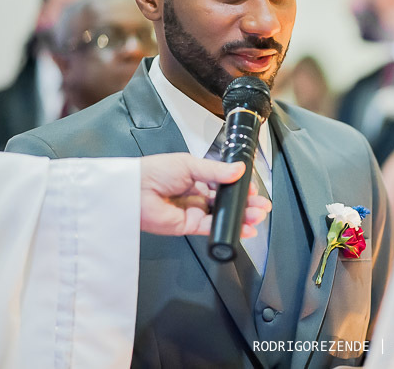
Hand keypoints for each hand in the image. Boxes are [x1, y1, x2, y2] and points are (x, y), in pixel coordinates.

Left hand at [140, 153, 271, 235]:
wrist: (133, 190)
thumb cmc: (153, 171)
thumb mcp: (189, 164)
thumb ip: (216, 171)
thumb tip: (239, 170)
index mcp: (196, 177)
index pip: (224, 184)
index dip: (240, 188)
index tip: (253, 190)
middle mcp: (196, 195)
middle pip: (226, 202)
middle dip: (246, 205)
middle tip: (261, 207)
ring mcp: (193, 211)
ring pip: (222, 216)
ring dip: (241, 218)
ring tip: (256, 217)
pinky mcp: (188, 226)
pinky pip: (212, 228)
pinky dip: (228, 229)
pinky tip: (242, 229)